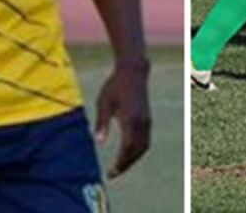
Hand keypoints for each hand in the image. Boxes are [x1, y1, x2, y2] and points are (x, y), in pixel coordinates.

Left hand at [94, 59, 150, 177]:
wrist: (133, 72)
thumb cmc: (115, 86)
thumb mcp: (104, 102)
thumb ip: (102, 123)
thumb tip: (97, 143)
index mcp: (131, 119)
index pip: (127, 148)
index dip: (120, 163)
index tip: (110, 173)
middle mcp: (142, 123)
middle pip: (136, 151)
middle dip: (125, 165)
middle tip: (113, 174)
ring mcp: (147, 121)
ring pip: (143, 147)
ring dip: (132, 159)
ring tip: (119, 166)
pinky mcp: (148, 119)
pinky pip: (145, 141)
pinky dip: (137, 151)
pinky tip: (127, 153)